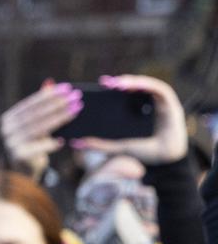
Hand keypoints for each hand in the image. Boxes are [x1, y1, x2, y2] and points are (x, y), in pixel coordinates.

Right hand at [0, 81, 81, 179]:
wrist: (25, 170)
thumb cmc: (33, 143)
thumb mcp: (36, 122)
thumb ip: (40, 105)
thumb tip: (50, 82)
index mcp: (8, 118)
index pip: (32, 103)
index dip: (50, 95)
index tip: (68, 88)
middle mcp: (6, 130)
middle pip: (36, 114)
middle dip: (58, 105)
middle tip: (76, 97)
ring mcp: (11, 143)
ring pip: (39, 128)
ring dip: (59, 118)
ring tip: (76, 111)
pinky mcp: (18, 155)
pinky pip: (38, 147)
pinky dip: (51, 144)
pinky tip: (63, 140)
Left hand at [70, 75, 188, 167]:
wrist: (166, 161)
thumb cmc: (144, 154)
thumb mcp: (117, 147)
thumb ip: (98, 144)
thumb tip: (75, 142)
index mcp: (135, 110)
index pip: (122, 96)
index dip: (111, 89)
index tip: (97, 86)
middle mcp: (147, 102)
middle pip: (131, 88)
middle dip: (118, 83)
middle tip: (104, 83)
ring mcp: (158, 100)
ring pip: (143, 85)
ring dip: (130, 82)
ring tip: (116, 84)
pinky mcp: (169, 100)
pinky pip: (156, 88)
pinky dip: (144, 85)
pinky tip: (133, 86)